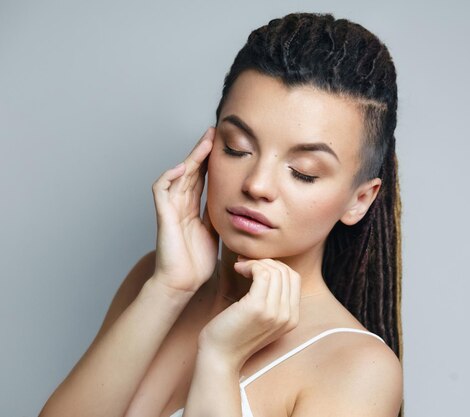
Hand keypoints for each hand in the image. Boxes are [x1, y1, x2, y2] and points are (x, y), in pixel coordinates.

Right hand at [151, 127, 218, 293]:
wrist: (181, 284)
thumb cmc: (196, 264)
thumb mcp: (215, 233)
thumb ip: (219, 217)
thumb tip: (236, 206)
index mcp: (193, 209)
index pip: (201, 178)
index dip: (209, 161)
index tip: (223, 145)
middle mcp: (180, 205)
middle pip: (190, 171)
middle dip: (202, 151)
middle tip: (214, 132)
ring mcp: (170, 209)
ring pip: (178, 175)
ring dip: (191, 157)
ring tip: (204, 142)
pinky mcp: (163, 216)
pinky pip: (161, 190)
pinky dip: (170, 176)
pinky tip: (183, 167)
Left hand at [197, 258, 300, 368]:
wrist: (219, 357)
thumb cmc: (234, 334)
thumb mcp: (261, 318)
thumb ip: (272, 300)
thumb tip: (268, 268)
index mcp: (292, 318)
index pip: (294, 279)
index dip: (276, 266)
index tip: (256, 267)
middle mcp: (288, 316)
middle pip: (286, 272)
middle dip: (265, 262)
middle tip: (246, 263)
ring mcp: (275, 312)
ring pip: (275, 271)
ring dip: (256, 262)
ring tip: (240, 266)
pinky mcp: (258, 307)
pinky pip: (263, 274)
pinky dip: (251, 265)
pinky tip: (239, 269)